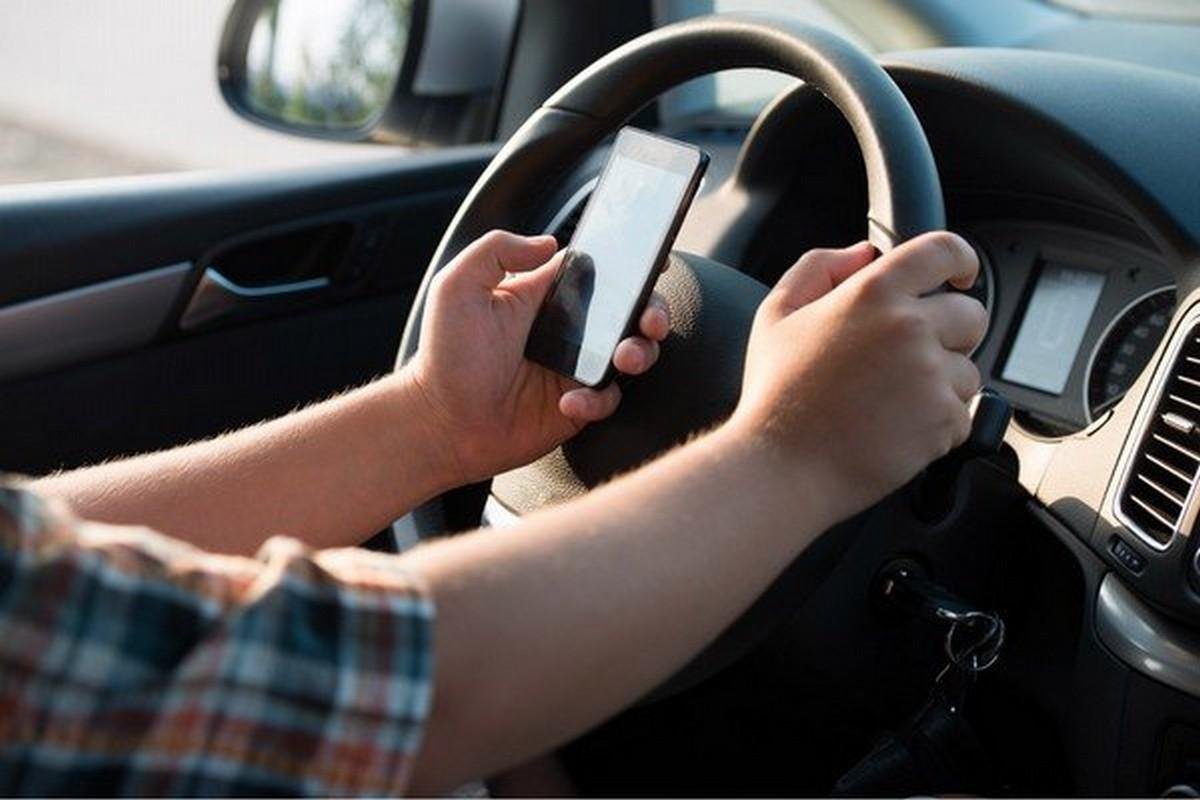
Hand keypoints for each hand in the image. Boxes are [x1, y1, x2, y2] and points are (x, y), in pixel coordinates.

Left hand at [404, 231, 670, 484]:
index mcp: (547, 296)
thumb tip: (549, 243)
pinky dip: (597, 400)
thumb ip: (497, 250)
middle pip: (631, 312)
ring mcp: (576, 368)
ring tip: (623, 359)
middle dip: (654, 312)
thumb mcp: (457, 287)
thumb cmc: (444, 355)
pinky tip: (568, 402)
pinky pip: (608, 399)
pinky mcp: (578, 405)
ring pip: (632, 354)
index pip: (600, 272)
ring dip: (640, 352)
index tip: (650, 266)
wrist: (440, 422)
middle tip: (650, 320)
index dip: (630, 268)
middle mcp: (569, 329)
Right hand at [728, 233, 987, 519]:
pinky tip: (893, 429)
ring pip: (968, 370)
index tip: (961, 277)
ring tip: (888, 403)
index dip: (960, 261)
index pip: (943, 251)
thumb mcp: (777, 314)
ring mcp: (930, 374)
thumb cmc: (775, 395)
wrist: (781, 465)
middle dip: (949, 334)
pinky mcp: (943, 419)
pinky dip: (936, 425)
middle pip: (971, 315)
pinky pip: (962, 415)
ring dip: (940, 385)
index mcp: (873, 293)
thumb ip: (819, 268)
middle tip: (907, 360)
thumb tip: (864, 253)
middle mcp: (909, 327)